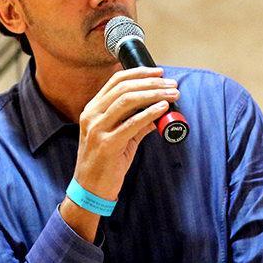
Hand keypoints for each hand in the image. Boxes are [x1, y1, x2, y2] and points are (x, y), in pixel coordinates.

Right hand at [74, 67, 178, 201]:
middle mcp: (92, 115)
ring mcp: (97, 129)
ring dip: (154, 94)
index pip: (116, 81)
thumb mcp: (120, 138)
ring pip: (128, 101)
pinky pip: (132, 123)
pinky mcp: (107, 144)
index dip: (139, 73)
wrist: (90, 189)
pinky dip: (149, 113)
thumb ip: (137, 123)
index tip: (159, 73)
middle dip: (152, 83)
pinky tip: (163, 108)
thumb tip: (158, 111)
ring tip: (172, 93)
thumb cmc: (104, 163)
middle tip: (172, 84)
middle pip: (124, 88)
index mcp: (92, 109)